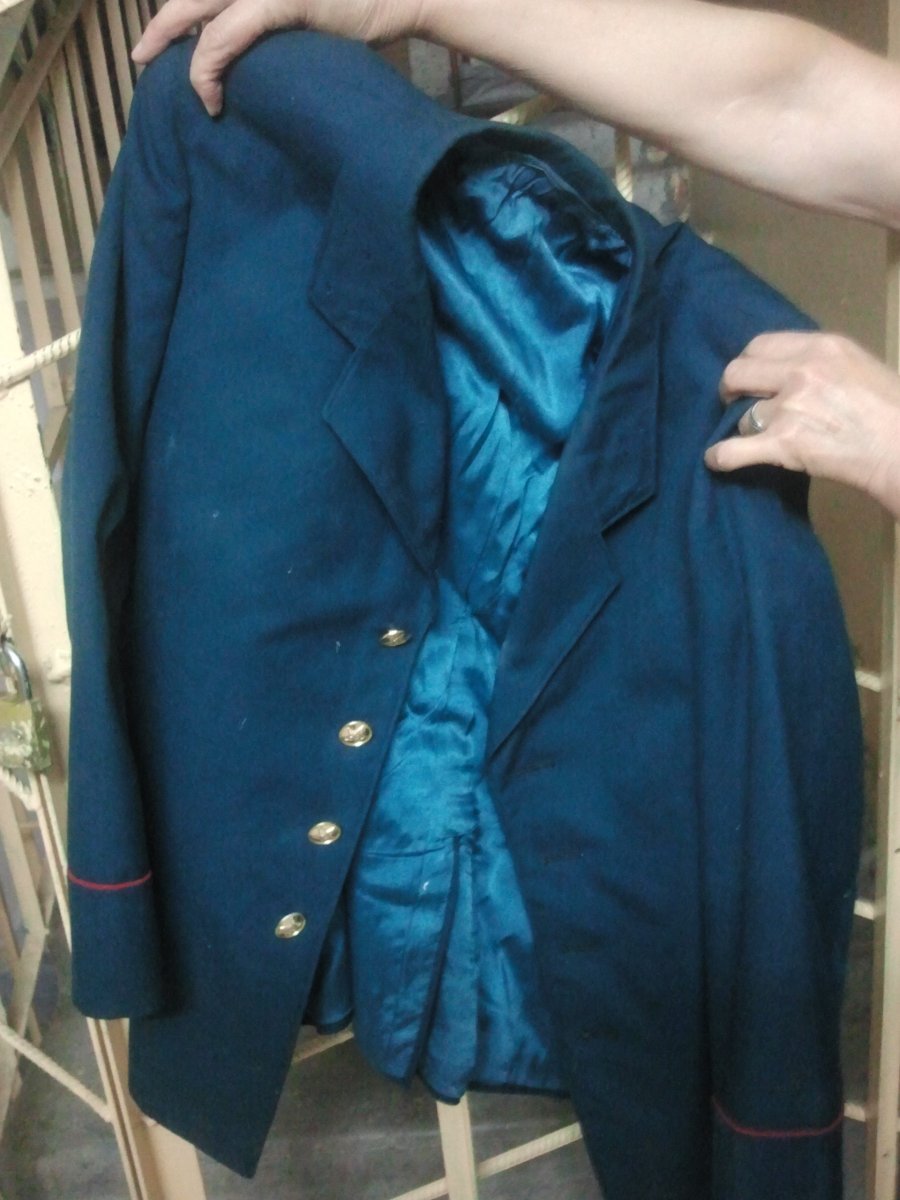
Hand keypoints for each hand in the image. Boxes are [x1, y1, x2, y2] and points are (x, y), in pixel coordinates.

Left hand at [132, 0, 428, 114]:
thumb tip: (244, 56)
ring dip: (175, 46)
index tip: (164, 43)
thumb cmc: (360, 7)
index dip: (182, 14)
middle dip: (163, 27)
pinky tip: (209, 97)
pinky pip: (228, 35)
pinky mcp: (281, 1)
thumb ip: (269, 22)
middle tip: (141, 56)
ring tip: (161, 74)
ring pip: (199, 10)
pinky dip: (209, 66)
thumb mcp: (303, 13)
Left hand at [705, 331, 899, 518]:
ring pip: (742, 415)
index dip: (747, 361)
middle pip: (738, 371)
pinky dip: (721, 456)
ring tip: (752, 436)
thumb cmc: (891, 410)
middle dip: (730, 387)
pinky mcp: (785, 443)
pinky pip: (735, 449)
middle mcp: (802, 371)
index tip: (748, 375)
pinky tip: (716, 459)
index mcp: (822, 347)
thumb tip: (790, 369)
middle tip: (732, 400)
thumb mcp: (858, 366)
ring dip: (744, 427)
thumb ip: (822, 362)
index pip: (762, 344)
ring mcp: (791, 407)